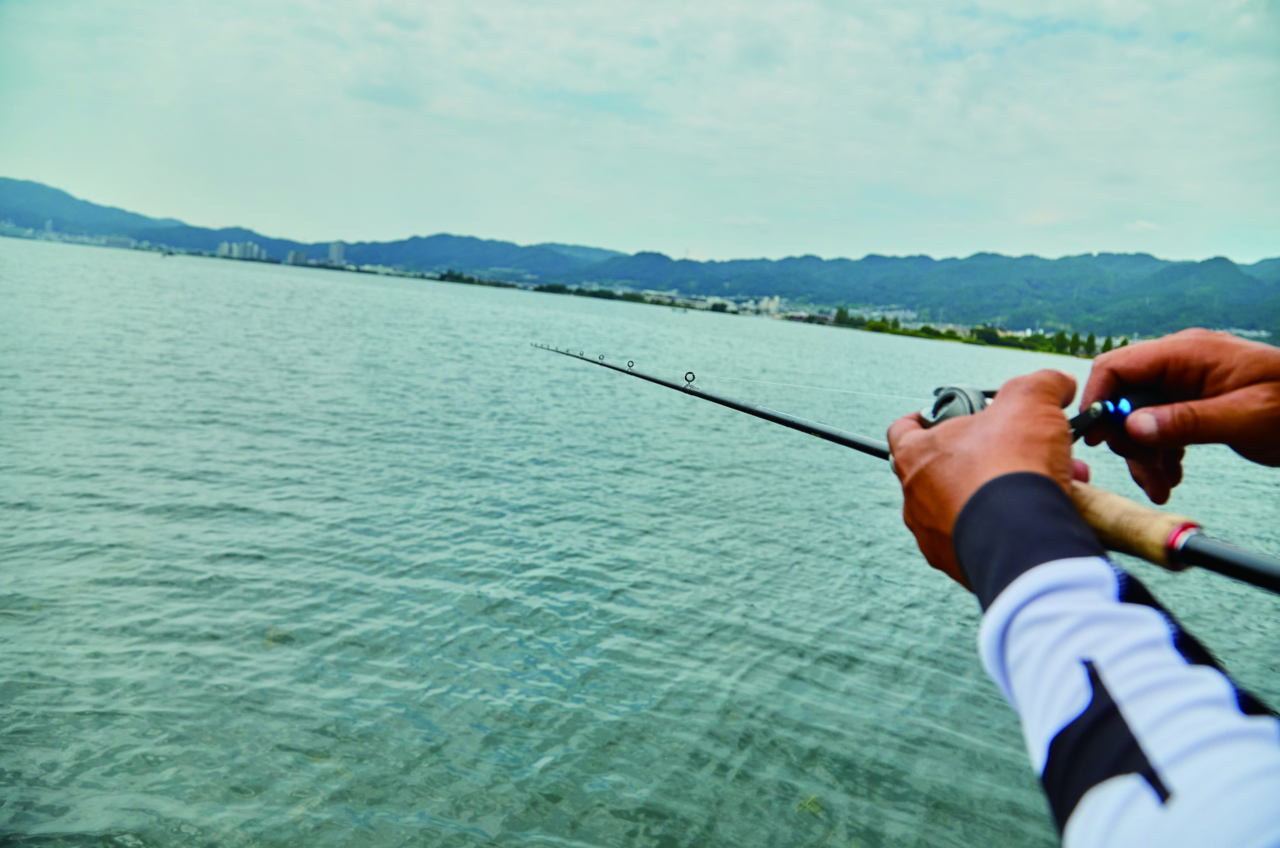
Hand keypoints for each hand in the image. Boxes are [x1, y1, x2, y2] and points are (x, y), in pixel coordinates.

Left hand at [887, 370, 1085, 586]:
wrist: (1022, 538)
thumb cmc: (1011, 465)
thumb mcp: (1030, 401)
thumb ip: (1040, 384)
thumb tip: (1057, 383)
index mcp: (916, 457)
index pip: (903, 431)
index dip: (922, 419)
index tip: (940, 418)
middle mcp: (916, 499)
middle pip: (947, 469)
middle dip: (991, 458)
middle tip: (1026, 455)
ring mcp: (934, 536)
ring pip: (969, 506)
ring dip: (1003, 493)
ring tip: (1046, 487)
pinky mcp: (960, 565)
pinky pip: (982, 539)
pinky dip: (1007, 527)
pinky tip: (1038, 518)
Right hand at [1080, 329, 1279, 503]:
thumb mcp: (1246, 418)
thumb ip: (1187, 421)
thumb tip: (1130, 426)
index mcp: (1188, 352)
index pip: (1117, 365)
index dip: (1098, 399)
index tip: (1097, 440)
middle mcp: (1179, 363)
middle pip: (1122, 397)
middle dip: (1126, 439)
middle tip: (1146, 476)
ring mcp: (1184, 383)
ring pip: (1136, 417)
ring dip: (1142, 455)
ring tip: (1160, 487)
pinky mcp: (1190, 404)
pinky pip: (1156, 427)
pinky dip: (1157, 454)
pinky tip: (1169, 477)